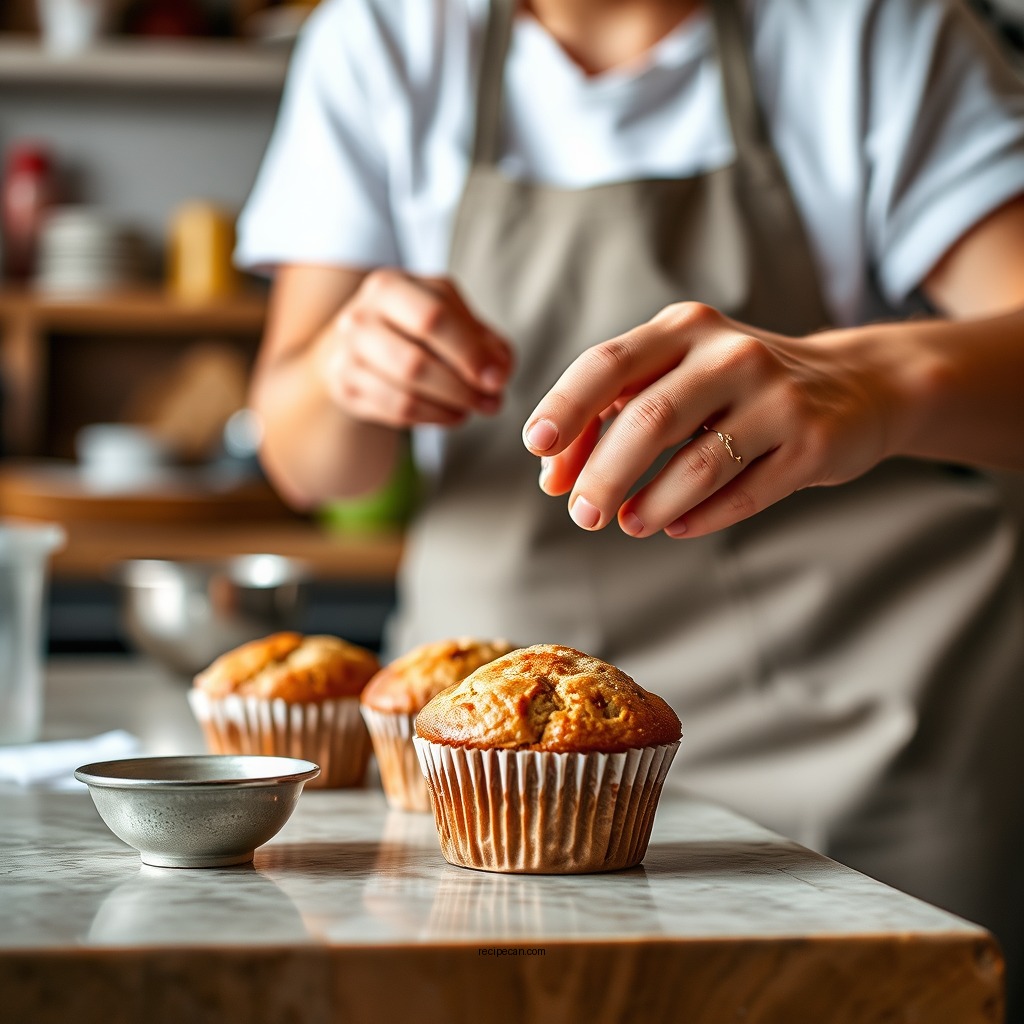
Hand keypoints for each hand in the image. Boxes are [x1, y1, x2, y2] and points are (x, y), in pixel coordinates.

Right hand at [319, 269, 512, 427]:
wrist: (360, 342)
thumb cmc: (416, 325)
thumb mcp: (450, 314)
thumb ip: (483, 338)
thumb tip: (501, 370)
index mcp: (390, 286)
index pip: (433, 318)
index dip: (470, 353)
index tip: (498, 379)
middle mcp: (360, 318)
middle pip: (415, 363)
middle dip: (462, 389)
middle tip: (493, 402)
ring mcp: (347, 355)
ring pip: (405, 396)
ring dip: (450, 408)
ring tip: (473, 408)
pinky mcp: (346, 388)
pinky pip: (397, 413)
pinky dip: (433, 418)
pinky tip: (452, 414)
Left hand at [522, 302, 898, 537]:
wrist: (855, 385)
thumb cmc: (739, 388)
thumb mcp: (678, 377)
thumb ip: (613, 415)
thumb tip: (554, 476)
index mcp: (684, 327)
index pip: (609, 363)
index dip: (566, 407)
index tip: (538, 448)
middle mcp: (731, 354)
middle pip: (648, 419)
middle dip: (603, 473)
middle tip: (582, 514)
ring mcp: (777, 397)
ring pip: (697, 462)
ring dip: (650, 502)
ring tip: (627, 524)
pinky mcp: (813, 444)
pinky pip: (744, 493)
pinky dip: (700, 517)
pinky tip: (674, 525)